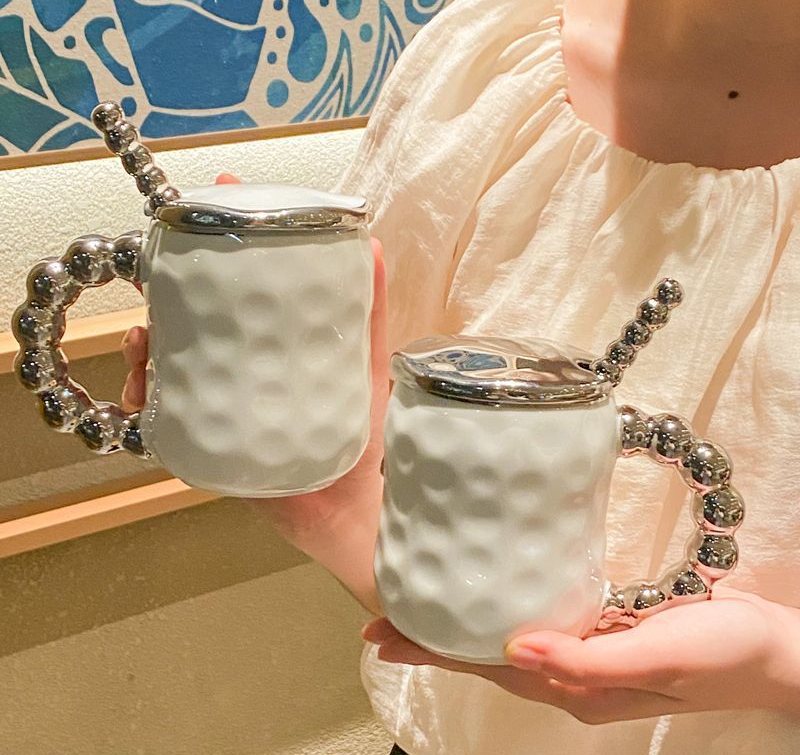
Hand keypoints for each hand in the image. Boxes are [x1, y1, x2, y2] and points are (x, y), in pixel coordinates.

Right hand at [121, 172, 388, 611]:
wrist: (355, 513)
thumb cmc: (366, 439)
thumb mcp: (368, 365)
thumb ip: (370, 312)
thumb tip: (372, 243)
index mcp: (280, 346)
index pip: (246, 285)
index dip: (227, 243)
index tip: (215, 200)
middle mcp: (247, 369)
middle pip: (196, 318)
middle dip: (168, 293)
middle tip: (156, 276)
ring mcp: (225, 404)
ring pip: (170, 363)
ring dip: (145, 344)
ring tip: (143, 339)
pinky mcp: (209, 443)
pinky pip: (164, 417)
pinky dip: (142, 399)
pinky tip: (138, 390)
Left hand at [363, 586, 799, 723]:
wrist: (774, 652)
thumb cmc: (721, 655)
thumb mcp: (656, 656)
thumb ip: (585, 661)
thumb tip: (515, 650)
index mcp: (576, 686)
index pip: (486, 666)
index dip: (431, 651)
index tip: (379, 634)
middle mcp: (572, 677)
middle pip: (486, 658)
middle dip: (433, 640)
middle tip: (384, 618)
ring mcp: (587, 658)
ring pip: (507, 644)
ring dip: (463, 628)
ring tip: (424, 605)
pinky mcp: (604, 634)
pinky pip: (538, 627)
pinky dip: (503, 614)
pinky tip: (494, 598)